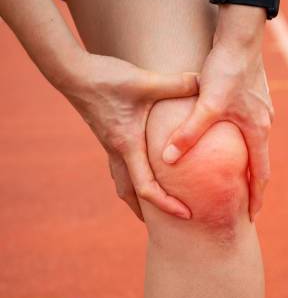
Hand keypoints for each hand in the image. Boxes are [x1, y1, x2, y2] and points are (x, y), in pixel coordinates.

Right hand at [59, 51, 198, 220]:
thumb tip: (206, 84)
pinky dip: (134, 175)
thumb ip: (178, 83)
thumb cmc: (106, 79)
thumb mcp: (146, 81)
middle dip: (148, 212)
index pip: (147, 188)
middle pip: (129, 194)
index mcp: (127, 146)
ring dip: (138, 196)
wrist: (71, 72)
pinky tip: (148, 165)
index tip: (187, 214)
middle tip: (169, 224)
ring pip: (122, 181)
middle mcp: (117, 151)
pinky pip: (122, 165)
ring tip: (157, 203)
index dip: (167, 205)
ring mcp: (111, 144)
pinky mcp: (109, 134)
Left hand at [161, 14, 273, 221]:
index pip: (261, 173)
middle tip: (243, 201)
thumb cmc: (227, 70)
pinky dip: (242, 140)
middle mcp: (264, 122)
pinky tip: (228, 138)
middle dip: (253, 182)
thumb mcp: (207, 104)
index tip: (253, 215)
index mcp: (257, 130)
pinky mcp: (254, 96)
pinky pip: (249, 125)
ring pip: (255, 142)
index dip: (257, 196)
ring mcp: (261, 108)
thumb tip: (168, 160)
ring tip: (235, 173)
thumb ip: (189, 133)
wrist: (240, 37)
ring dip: (248, 159)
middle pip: (260, 159)